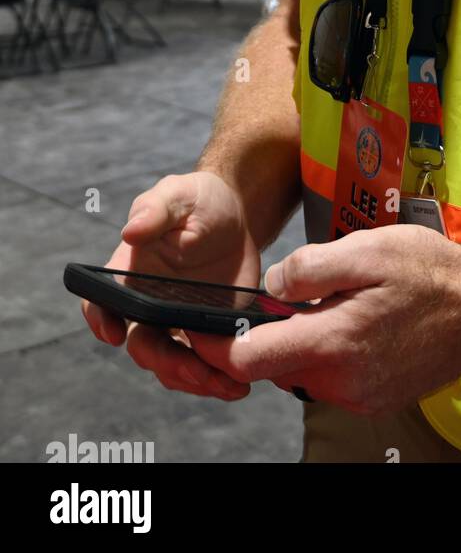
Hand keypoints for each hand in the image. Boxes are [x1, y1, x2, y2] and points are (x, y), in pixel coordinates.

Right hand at [80, 171, 260, 401]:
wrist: (237, 215)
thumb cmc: (198, 200)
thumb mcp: (178, 195)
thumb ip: (156, 209)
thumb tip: (132, 230)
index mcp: (129, 275)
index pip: (101, 304)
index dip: (101, 321)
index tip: (115, 334)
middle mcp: (146, 306)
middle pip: (143, 347)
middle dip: (166, 362)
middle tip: (198, 370)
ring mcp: (176, 323)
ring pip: (173, 366)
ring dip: (196, 381)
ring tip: (229, 385)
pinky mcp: (205, 332)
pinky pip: (203, 366)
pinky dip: (217, 379)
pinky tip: (239, 384)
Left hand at [186, 225, 460, 416]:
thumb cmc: (432, 271)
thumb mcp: (370, 248)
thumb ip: (311, 268)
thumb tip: (271, 288)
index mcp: (333, 342)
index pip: (247, 360)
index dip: (220, 341)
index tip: (211, 322)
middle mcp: (342, 381)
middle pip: (274, 365)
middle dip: (275, 332)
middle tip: (304, 293)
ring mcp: (360, 397)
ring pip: (304, 370)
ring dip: (308, 340)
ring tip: (344, 301)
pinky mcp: (376, 399)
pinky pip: (334, 378)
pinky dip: (335, 351)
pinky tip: (363, 321)